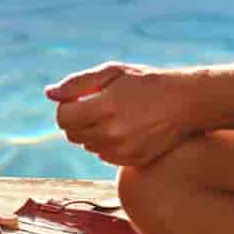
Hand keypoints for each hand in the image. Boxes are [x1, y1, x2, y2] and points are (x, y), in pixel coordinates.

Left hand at [46, 62, 196, 167]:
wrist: (185, 103)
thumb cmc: (147, 82)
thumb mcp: (112, 72)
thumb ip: (77, 83)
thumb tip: (49, 94)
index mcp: (104, 107)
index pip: (63, 117)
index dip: (67, 106)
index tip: (80, 98)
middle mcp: (111, 133)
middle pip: (72, 134)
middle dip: (77, 119)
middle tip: (95, 106)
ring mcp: (122, 150)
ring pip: (87, 145)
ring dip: (91, 131)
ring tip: (113, 115)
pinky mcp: (131, 161)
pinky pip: (103, 155)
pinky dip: (106, 143)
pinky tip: (123, 128)